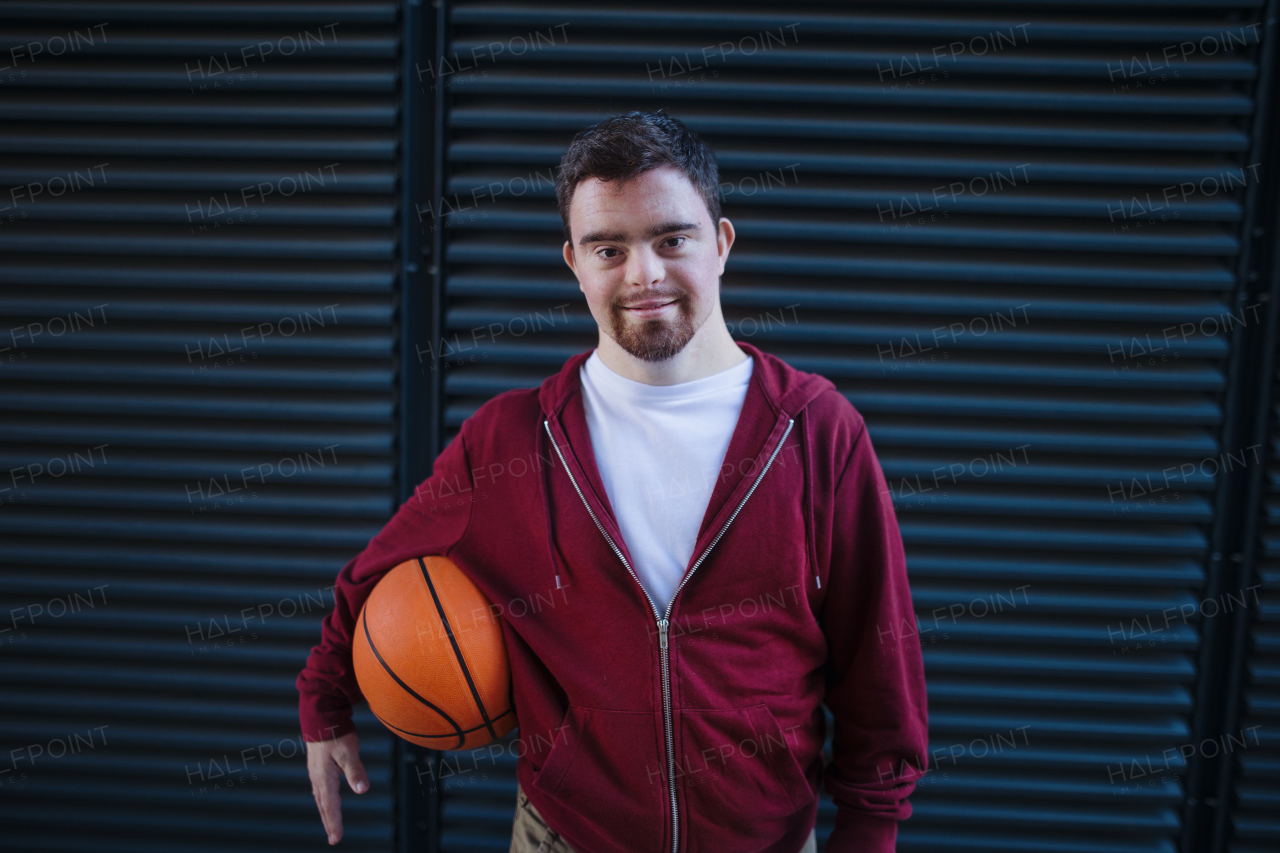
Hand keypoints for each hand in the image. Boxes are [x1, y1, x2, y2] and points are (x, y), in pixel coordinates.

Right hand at [306, 730, 368, 844]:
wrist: (321, 715)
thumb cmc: (335, 732)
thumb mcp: (348, 751)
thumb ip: (355, 770)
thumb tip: (362, 789)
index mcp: (324, 777)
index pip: (330, 805)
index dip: (334, 822)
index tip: (336, 838)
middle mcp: (318, 777)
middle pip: (323, 805)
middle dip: (329, 822)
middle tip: (334, 838)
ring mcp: (316, 771)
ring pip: (321, 798)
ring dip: (326, 812)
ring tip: (330, 824)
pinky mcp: (318, 765)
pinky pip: (320, 788)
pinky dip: (323, 799)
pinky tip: (326, 800)